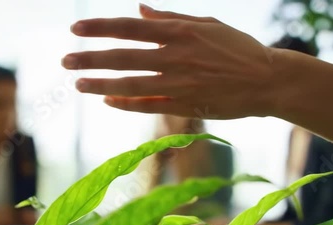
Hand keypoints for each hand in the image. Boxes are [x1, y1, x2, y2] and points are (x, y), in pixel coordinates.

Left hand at [62, 4, 278, 118]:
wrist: (267, 80)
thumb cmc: (239, 48)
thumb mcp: (208, 23)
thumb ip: (171, 17)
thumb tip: (140, 9)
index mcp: (180, 32)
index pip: (129, 27)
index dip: (100, 28)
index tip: (76, 29)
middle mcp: (175, 57)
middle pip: (123, 57)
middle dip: (90, 58)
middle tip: (65, 61)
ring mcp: (179, 84)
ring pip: (130, 84)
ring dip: (101, 84)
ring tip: (78, 84)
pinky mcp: (185, 106)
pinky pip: (149, 105)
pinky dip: (127, 103)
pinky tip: (108, 101)